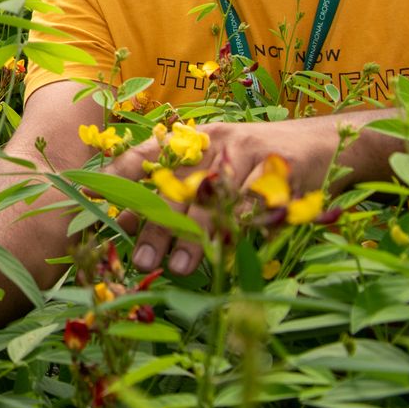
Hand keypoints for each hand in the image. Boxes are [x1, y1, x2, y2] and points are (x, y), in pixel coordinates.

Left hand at [106, 116, 341, 275]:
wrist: (321, 142)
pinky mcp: (280, 169)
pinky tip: (228, 253)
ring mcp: (247, 152)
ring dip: (194, 237)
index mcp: (192, 138)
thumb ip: (177, 187)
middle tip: (141, 260)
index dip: (115, 175)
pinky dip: (240, 231)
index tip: (87, 197)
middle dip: (154, 224)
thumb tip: (125, 222)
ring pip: (212, 198)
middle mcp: (214, 141)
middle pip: (174, 185)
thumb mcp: (215, 163)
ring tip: (179, 268)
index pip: (145, 152)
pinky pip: (254, 205)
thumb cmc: (257, 161)